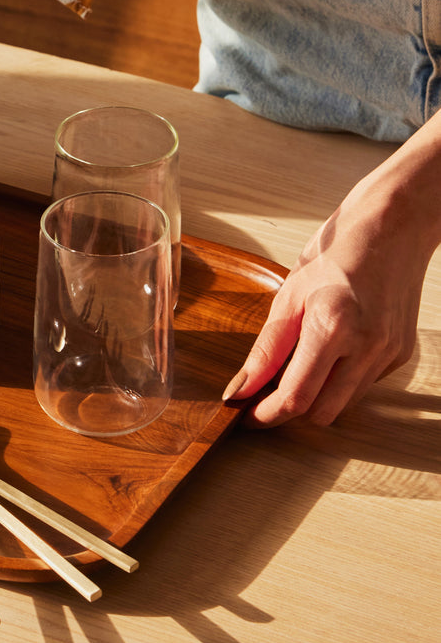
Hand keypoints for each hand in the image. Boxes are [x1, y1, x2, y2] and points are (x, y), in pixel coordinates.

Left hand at [222, 168, 436, 426]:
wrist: (394, 227)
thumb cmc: (339, 251)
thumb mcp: (289, 295)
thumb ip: (266, 349)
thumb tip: (241, 388)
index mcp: (332, 327)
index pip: (296, 397)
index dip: (266, 415)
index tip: (246, 416)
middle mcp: (367, 346)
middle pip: (321, 413)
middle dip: (290, 411)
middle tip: (263, 395)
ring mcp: (389, 353)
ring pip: (344, 403)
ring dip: (316, 396)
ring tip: (295, 367)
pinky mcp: (401, 353)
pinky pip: (363, 384)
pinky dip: (340, 379)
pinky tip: (331, 350)